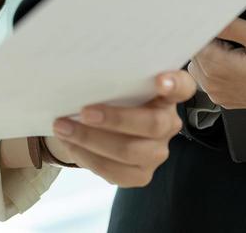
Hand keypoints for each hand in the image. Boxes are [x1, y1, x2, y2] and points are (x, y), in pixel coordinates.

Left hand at [49, 71, 195, 185]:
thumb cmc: (107, 95)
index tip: (159, 80)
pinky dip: (88, 157)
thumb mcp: (112, 83)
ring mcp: (156, 151)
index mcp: (166, 94)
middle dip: (116, 119)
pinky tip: (70, 144)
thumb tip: (80, 70)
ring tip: (63, 127)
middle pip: (153, 124)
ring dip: (91, 139)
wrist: (96, 125)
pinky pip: (115, 171)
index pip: (183, 87)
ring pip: (130, 151)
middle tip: (85, 112)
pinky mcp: (141, 174)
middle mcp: (168, 123)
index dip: (174, 84)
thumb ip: (110, 78)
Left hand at [188, 18, 245, 124]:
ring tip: (244, 46)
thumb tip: (206, 14)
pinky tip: (243, 58)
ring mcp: (220, 94)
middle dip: (212, 35)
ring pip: (202, 58)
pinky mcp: (228, 96)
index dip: (206, 21)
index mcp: (218, 70)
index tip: (221, 16)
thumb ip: (230, 26)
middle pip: (194, 47)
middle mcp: (214, 86)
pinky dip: (222, 61)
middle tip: (242, 33)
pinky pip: (212, 72)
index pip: (192, 36)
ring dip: (216, 48)